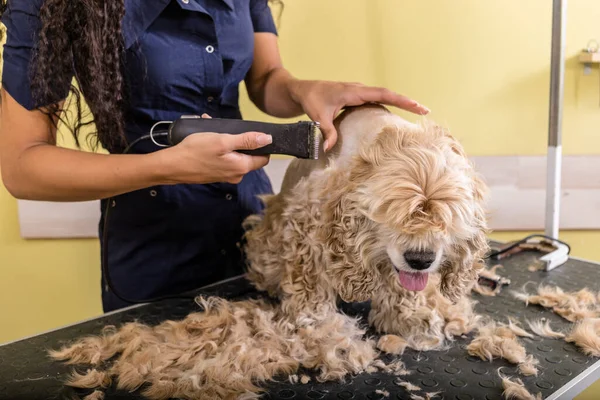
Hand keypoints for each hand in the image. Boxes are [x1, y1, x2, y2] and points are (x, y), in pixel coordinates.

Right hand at [159, 115, 271, 184]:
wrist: (172, 166)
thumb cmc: (197, 151)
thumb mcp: (223, 140)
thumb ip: (247, 140)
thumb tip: (268, 139)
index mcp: (242, 167)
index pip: (263, 158)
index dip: (261, 145)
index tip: (251, 133)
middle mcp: (236, 175)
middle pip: (249, 156)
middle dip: (240, 140)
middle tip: (226, 129)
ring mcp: (225, 176)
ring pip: (234, 156)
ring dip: (227, 142)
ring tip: (212, 130)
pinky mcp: (215, 174)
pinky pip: (223, 159)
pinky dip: (218, 148)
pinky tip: (206, 138)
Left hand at [288, 80, 429, 151]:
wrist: (299, 91)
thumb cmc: (309, 100)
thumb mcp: (316, 116)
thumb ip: (325, 131)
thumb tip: (328, 148)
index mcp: (353, 91)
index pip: (382, 94)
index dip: (400, 99)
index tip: (417, 106)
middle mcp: (358, 89)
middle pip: (387, 94)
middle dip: (406, 102)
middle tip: (425, 111)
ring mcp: (357, 92)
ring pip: (382, 96)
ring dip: (398, 103)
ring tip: (416, 113)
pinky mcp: (355, 97)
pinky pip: (374, 100)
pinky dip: (387, 105)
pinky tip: (394, 116)